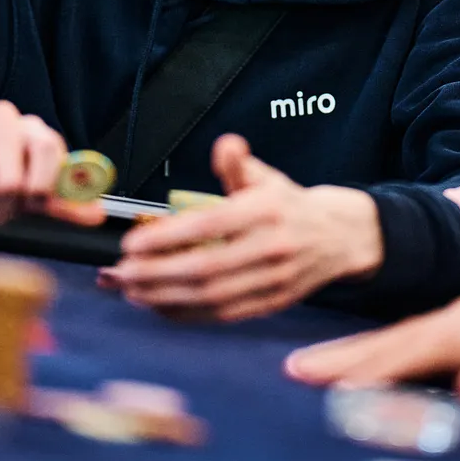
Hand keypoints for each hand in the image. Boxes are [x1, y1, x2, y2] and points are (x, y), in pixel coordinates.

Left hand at [104, 134, 382, 321]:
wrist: (340, 237)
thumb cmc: (289, 206)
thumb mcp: (266, 177)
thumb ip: (238, 163)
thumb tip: (225, 145)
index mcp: (267, 211)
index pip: (209, 225)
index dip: (167, 237)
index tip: (132, 243)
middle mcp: (272, 247)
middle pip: (205, 268)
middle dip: (155, 274)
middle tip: (119, 272)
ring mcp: (273, 280)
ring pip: (211, 296)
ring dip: (164, 297)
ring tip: (129, 290)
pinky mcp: (272, 304)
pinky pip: (223, 314)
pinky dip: (187, 314)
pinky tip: (159, 306)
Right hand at [284, 282, 459, 401]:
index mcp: (437, 342)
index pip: (398, 362)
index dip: (371, 376)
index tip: (341, 388)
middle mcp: (412, 334)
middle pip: (367, 350)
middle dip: (331, 361)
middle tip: (295, 371)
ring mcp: (402, 332)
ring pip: (360, 345)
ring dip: (327, 356)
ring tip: (294, 366)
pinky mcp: (398, 335)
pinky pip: (364, 344)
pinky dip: (338, 351)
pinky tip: (315, 361)